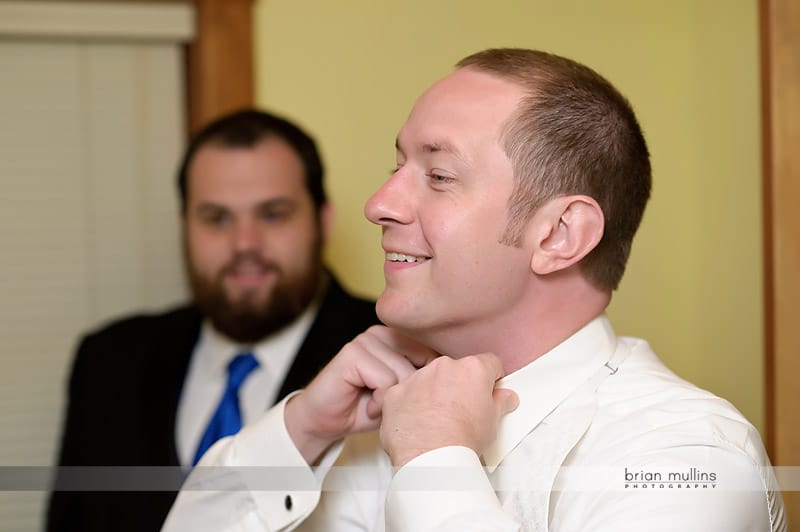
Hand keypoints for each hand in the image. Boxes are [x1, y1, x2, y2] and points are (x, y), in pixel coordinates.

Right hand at [285, 325, 438, 463]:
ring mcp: (366, 340)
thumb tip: (460, 383)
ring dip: (392, 402)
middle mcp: (382, 334)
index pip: (433, 356)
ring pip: (404, 376)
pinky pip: (385, 381)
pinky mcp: (352, 353)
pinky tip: (366, 404)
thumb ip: (424, 382)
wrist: (325, 421)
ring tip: (375, 404)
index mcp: (397, 338)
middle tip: (388, 406)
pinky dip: (379, 402)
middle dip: (409, 396)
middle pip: (422, 367)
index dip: (428, 386)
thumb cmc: (365, 408)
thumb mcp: (403, 394)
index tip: (414, 403)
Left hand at [379, 353, 518, 466]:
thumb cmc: (463, 440)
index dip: (490, 378)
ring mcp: (417, 378)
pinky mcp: (395, 393)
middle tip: (461, 412)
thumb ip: (500, 403)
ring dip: (432, 394)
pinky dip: (409, 406)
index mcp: (472, 369)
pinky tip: (416, 424)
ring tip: (436, 422)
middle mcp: (443, 366)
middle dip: (458, 386)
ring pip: (427, 380)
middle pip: (455, 370)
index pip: (488, 363)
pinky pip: (404, 394)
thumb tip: (506, 397)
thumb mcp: (493, 422)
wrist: (431, 458)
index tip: (488, 390)